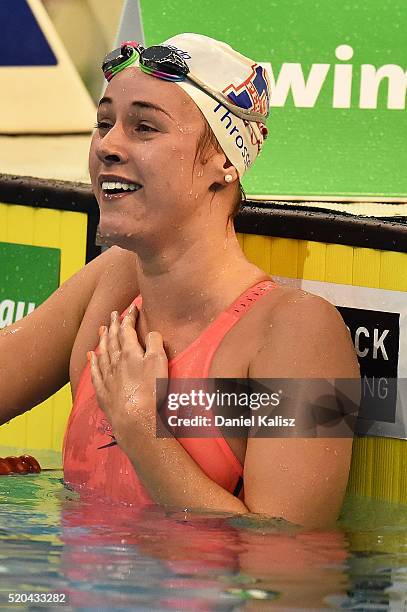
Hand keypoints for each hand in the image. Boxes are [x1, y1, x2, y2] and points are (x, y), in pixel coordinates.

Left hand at [88, 305, 168, 447]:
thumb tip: (151, 333)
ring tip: (102, 329)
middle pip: (112, 338)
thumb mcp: (159, 362)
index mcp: (130, 352)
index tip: (132, 308)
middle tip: (114, 313)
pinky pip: (95, 371)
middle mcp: (115, 361)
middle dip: (114, 324)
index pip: (127, 330)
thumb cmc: (150, 391)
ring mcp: (107, 376)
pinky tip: (91, 356)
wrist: (135, 419)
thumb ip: (155, 343)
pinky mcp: (103, 391)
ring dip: (102, 339)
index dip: (130, 317)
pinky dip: (93, 361)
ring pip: (102, 352)